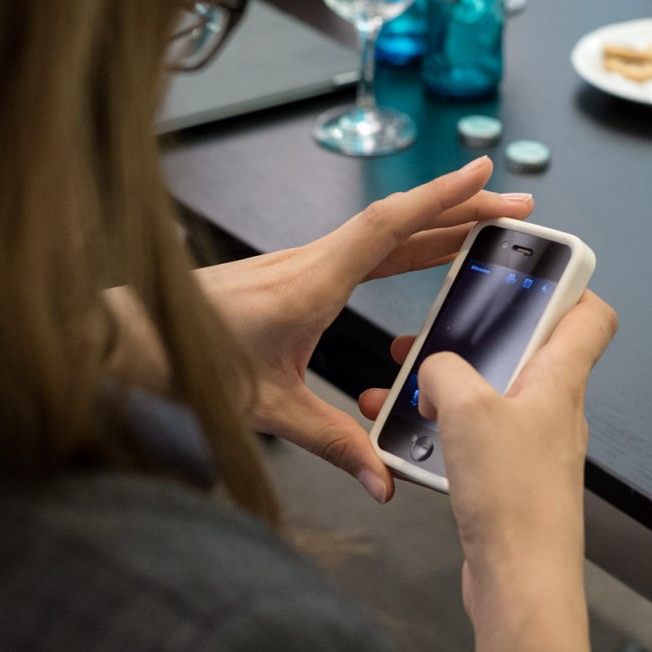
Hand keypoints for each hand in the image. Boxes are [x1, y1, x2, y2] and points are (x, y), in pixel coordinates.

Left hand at [196, 156, 531, 501]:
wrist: (134, 337)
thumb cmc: (188, 360)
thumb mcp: (267, 409)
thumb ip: (331, 442)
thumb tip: (380, 480)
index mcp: (310, 284)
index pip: (387, 227)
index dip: (441, 198)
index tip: (484, 171)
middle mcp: (309, 263)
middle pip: (397, 224)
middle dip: (461, 208)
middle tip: (516, 205)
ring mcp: (300, 265)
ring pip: (380, 234)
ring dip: (434, 224)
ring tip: (484, 224)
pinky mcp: (292, 275)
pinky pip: (360, 249)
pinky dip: (402, 242)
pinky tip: (419, 252)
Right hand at [357, 292, 618, 651]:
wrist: (519, 580)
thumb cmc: (513, 498)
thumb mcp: (466, 409)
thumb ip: (444, 370)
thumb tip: (433, 369)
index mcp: (559, 380)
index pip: (590, 316)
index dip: (566, 289)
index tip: (527, 274)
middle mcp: (552, 411)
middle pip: (522, 354)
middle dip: (472, 341)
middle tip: (433, 336)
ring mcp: (530, 447)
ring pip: (486, 397)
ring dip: (443, 390)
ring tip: (399, 392)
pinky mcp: (505, 481)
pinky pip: (469, 440)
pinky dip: (436, 434)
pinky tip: (403, 442)